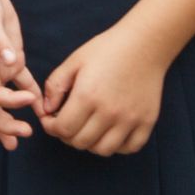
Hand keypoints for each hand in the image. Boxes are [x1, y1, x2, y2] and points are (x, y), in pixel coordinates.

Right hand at [0, 0, 40, 149]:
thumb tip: (11, 62)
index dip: (7, 102)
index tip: (28, 100)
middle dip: (3, 124)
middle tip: (23, 135)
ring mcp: (1, 66)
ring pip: (4, 100)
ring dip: (10, 119)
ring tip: (22, 137)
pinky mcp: (13, 59)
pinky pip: (22, 84)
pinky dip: (31, 96)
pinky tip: (41, 106)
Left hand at [39, 24, 167, 155]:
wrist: (143, 45)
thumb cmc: (105, 50)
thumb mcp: (73, 62)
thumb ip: (55, 86)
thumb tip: (47, 110)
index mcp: (87, 96)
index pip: (63, 129)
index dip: (50, 127)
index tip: (49, 119)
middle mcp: (109, 112)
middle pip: (81, 142)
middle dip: (66, 135)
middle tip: (65, 123)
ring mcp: (131, 120)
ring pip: (103, 150)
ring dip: (89, 143)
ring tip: (86, 128)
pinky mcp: (147, 122)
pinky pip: (129, 148)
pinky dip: (116, 146)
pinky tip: (108, 132)